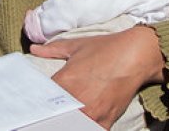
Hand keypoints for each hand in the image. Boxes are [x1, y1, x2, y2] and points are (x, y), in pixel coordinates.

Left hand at [29, 27, 163, 128]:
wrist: (134, 55)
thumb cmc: (105, 48)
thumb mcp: (76, 46)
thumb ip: (52, 50)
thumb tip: (34, 49)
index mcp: (65, 81)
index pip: (43, 100)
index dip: (39, 101)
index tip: (38, 102)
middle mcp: (76, 100)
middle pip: (55, 117)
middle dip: (51, 114)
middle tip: (49, 112)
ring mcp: (91, 114)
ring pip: (70, 125)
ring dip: (66, 121)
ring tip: (64, 116)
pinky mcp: (105, 122)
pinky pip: (89, 130)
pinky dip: (83, 127)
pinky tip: (79, 121)